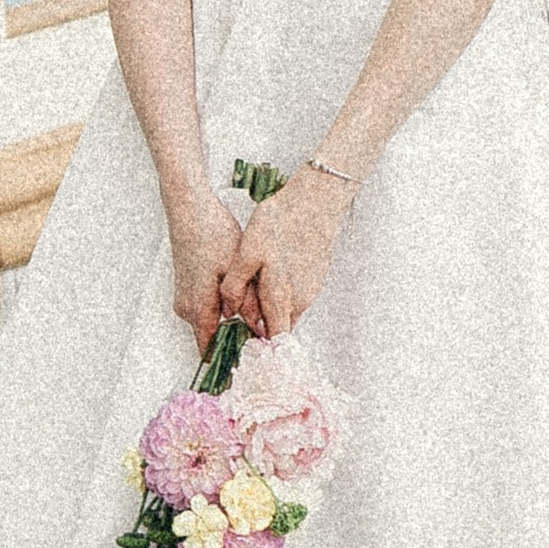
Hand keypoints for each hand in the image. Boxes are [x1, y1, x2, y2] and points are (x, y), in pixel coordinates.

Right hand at [167, 183, 247, 356]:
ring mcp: (184, 297)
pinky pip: (206, 306)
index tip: (253, 358)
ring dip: (231, 318)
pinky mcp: (187, 287)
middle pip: (213, 335)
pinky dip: (223, 304)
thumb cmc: (212, 234)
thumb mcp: (238, 269)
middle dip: (237, 334)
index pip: (211, 349)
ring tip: (256, 307)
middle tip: (264, 329)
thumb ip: (248, 303)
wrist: (189, 210)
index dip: (232, 356)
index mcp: (199, 308)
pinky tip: (240, 290)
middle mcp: (186, 309)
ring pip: (211, 319)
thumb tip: (261, 329)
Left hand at [232, 164, 354, 338]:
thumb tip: (229, 312)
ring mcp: (311, 288)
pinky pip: (294, 294)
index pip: (273, 341)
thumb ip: (236, 286)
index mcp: (283, 298)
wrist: (319, 197)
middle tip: (235, 315)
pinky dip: (279, 292)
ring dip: (268, 307)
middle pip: (277, 326)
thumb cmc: (282, 221)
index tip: (238, 348)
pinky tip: (268, 271)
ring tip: (249, 288)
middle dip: (258, 326)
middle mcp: (301, 300)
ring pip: (285, 309)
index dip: (257, 350)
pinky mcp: (315, 275)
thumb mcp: (247, 251)